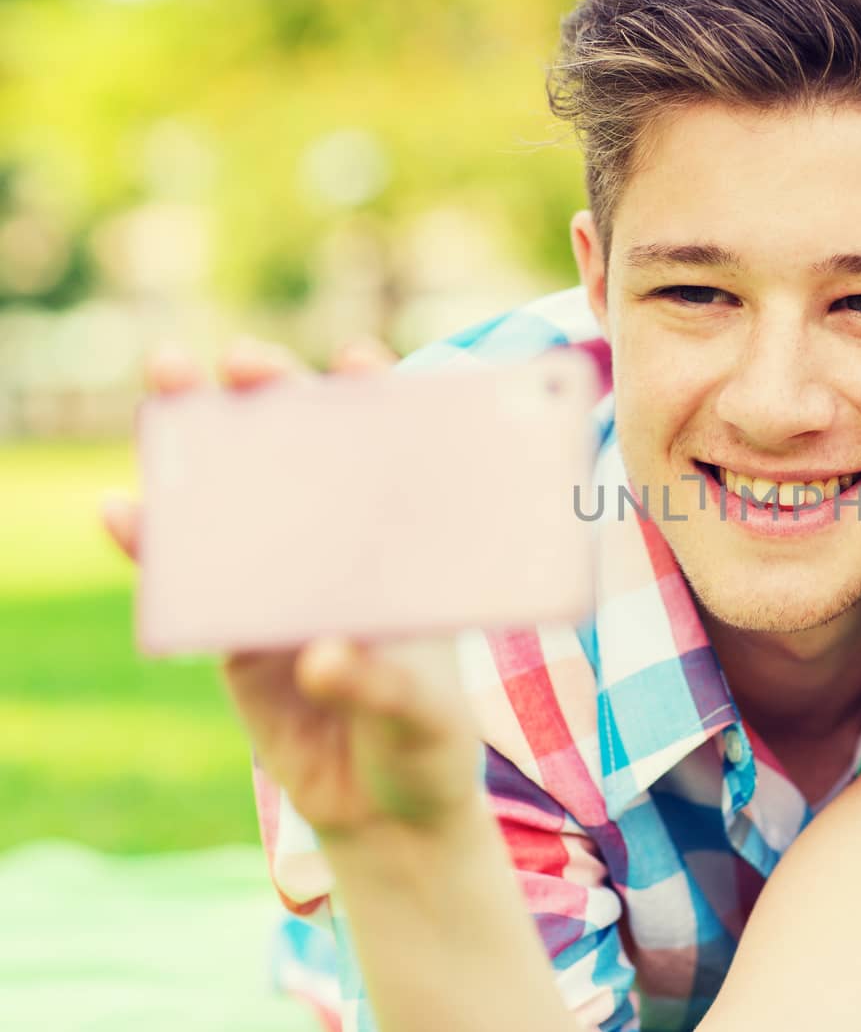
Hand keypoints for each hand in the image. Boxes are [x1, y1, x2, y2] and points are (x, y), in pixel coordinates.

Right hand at [102, 337, 485, 843]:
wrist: (381, 814)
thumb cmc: (427, 746)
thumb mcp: (423, 716)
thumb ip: (380, 684)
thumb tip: (319, 654)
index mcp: (406, 558)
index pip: (394, 463)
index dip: (374, 404)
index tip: (355, 360)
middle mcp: (343, 557)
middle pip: (305, 462)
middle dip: (273, 400)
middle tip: (244, 359)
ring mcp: (283, 588)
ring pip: (236, 504)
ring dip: (198, 444)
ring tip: (166, 380)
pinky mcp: (234, 634)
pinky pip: (189, 581)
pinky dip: (154, 546)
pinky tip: (121, 510)